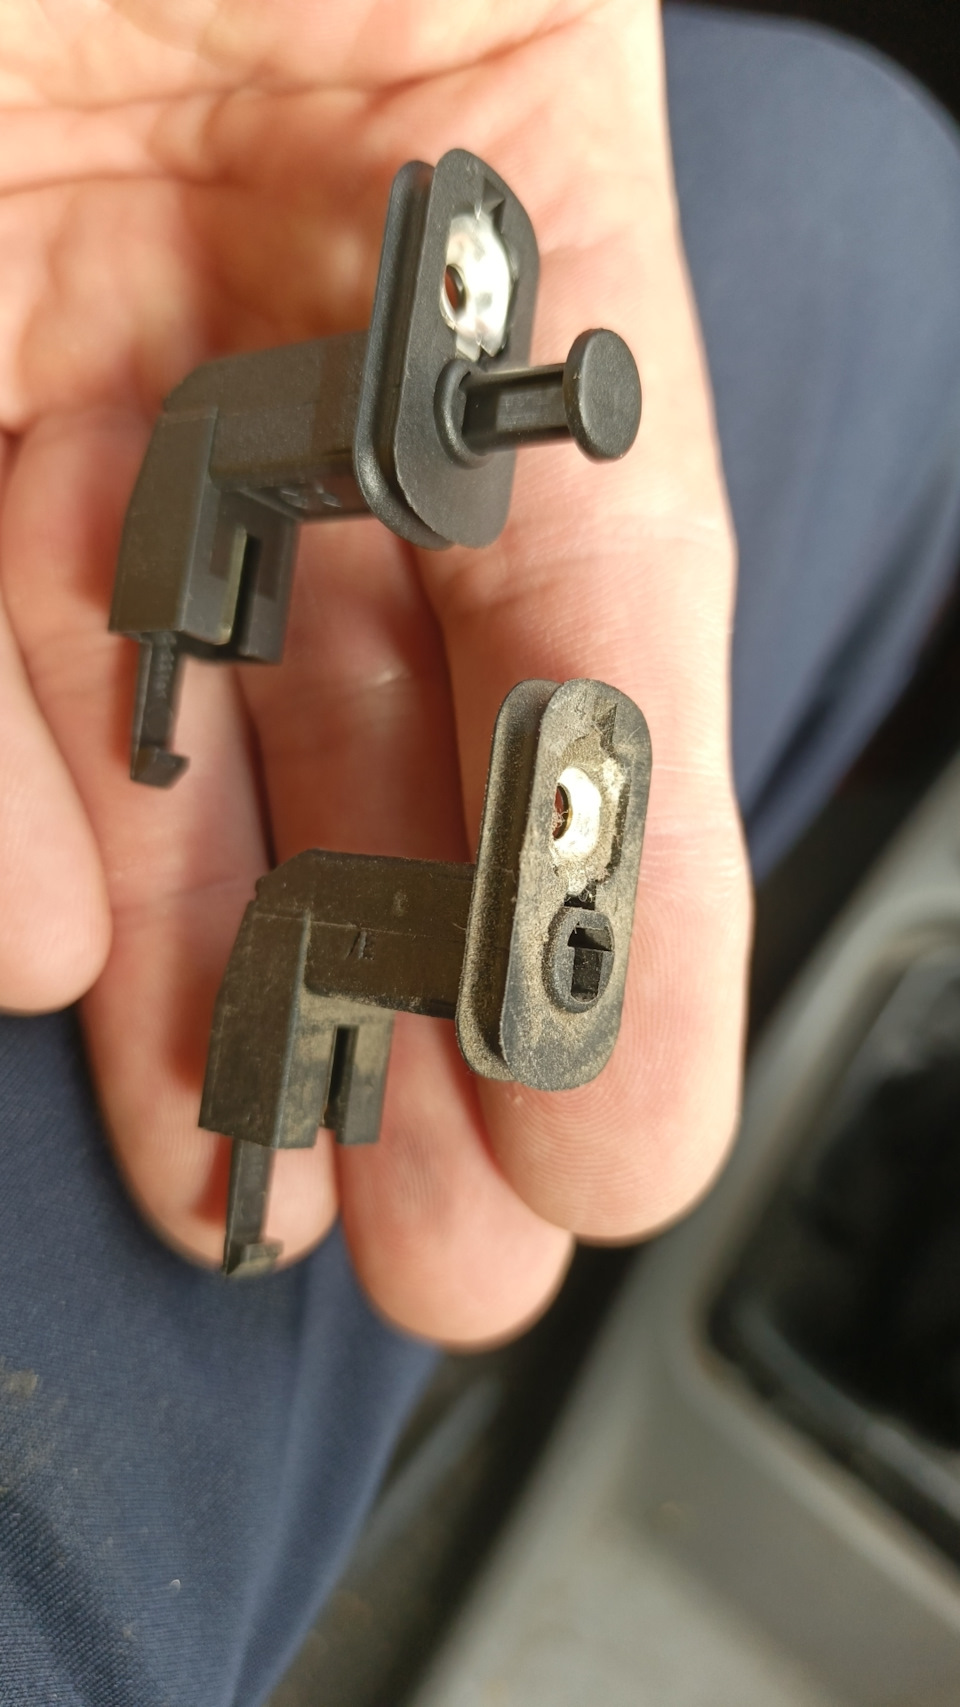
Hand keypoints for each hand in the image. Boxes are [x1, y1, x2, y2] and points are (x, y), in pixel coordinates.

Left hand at [0, 0, 749, 1342]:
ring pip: (186, 703)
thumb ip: (487, 399)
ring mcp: (70, 315)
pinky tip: (68, 962)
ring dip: (234, 957)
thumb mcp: (461, 71)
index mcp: (481, 160)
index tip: (631, 1130)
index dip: (617, 883)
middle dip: (432, 983)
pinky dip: (15, 797)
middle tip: (479, 1233)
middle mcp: (278, 268)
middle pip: (396, 693)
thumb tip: (353, 711)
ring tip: (280, 1188)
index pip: (591, 582)